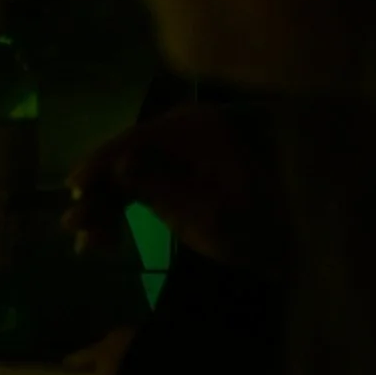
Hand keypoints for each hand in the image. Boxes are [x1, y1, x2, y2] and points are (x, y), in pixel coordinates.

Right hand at [65, 102, 274, 268]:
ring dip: (107, 209)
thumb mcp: (208, 213)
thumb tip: (116, 166)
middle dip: (100, 195)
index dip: (99, 164)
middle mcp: (185, 133)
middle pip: (127, 158)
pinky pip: (144, 188)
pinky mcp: (183, 177)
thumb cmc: (260, 226)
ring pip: (130, 177)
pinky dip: (126, 211)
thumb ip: (160, 187)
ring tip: (86, 245)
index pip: (135, 139)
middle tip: (72, 226)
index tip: (72, 188)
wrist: (303, 242)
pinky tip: (105, 241)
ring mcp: (184, 155)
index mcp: (196, 129)